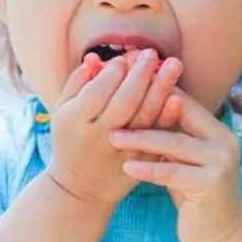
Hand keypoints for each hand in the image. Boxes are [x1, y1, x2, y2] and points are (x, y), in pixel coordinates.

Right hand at [44, 49, 183, 207]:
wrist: (80, 188)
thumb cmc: (71, 141)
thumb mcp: (63, 112)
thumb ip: (77, 83)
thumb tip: (96, 58)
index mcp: (75, 121)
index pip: (97, 91)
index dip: (113, 72)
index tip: (125, 58)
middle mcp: (99, 135)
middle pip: (124, 101)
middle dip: (141, 74)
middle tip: (152, 53)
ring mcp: (121, 150)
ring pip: (144, 117)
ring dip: (161, 88)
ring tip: (173, 64)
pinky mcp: (139, 161)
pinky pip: (156, 137)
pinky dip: (167, 116)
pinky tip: (178, 97)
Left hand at [111, 91, 241, 241]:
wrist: (222, 235)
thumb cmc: (195, 195)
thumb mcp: (184, 162)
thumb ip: (173, 138)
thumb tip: (141, 108)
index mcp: (217, 131)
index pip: (184, 102)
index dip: (155, 91)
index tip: (124, 85)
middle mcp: (223, 142)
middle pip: (180, 115)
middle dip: (145, 107)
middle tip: (112, 103)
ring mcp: (220, 163)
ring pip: (174, 143)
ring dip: (140, 139)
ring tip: (112, 137)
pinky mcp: (211, 185)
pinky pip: (172, 173)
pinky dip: (148, 169)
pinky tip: (126, 167)